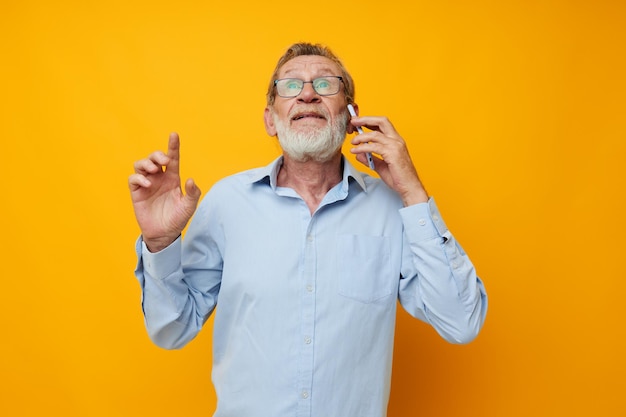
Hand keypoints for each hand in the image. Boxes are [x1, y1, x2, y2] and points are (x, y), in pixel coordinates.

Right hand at [128, 132, 200, 251]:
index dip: (173, 146)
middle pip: (154, 158)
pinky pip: (133, 179)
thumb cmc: (177, 219)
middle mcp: (159, 178)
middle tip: (163, 161)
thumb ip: (193, 193)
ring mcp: (147, 184)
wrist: (164, 234)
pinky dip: (139, 177)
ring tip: (153, 171)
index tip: (174, 135)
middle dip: (157, 154)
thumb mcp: (189, 206)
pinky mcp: (137, 192)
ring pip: (141, 164)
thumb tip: (191, 180)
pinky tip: (147, 183)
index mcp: (172, 178)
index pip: (172, 158)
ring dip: (146, 163)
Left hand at [349, 114, 428, 205]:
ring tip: (353, 142)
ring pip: (375, 134)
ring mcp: (396, 146)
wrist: (409, 187)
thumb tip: (358, 154)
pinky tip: (356, 150)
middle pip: (381, 121)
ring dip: (361, 136)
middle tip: (353, 121)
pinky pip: (373, 147)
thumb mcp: (380, 166)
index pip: (383, 124)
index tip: (358, 123)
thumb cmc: (398, 177)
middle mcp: (397, 140)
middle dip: (365, 119)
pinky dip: (362, 148)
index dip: (369, 121)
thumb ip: (369, 158)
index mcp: (396, 141)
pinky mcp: (392, 154)